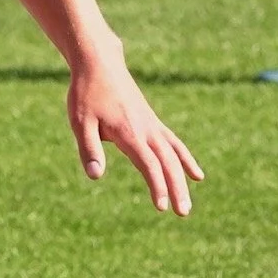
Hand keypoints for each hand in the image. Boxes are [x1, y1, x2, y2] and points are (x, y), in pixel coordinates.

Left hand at [67, 48, 203, 214]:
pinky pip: (174, 144)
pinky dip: (185, 160)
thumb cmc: (86, 94)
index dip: (156, 185)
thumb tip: (95, 175)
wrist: (100, 64)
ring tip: (187, 205)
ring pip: (174, 155)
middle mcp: (146, 130)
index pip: (148, 164)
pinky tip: (196, 176)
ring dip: (183, 180)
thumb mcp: (80, 122)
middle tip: (183, 212)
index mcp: (128, 133)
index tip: (162, 206)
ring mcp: (152, 125)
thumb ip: (88, 149)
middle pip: (167, 163)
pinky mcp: (152, 122)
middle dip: (176, 189)